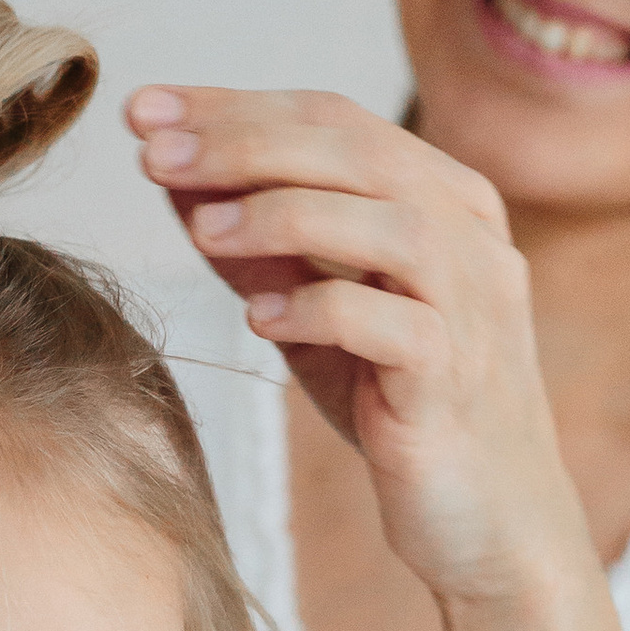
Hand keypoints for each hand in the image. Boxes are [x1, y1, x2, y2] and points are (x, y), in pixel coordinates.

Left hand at [127, 82, 587, 615]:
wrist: (487, 524)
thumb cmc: (397, 406)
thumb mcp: (317, 312)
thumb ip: (261, 245)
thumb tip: (173, 177)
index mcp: (443, 199)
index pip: (333, 119)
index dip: (234, 106)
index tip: (142, 110)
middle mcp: (471, 237)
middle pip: (356, 150)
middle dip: (243, 142)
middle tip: (151, 153)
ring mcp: (473, 306)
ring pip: (385, 222)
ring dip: (281, 213)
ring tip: (200, 230)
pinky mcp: (456, 378)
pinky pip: (390, 322)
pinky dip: (318, 307)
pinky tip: (259, 319)